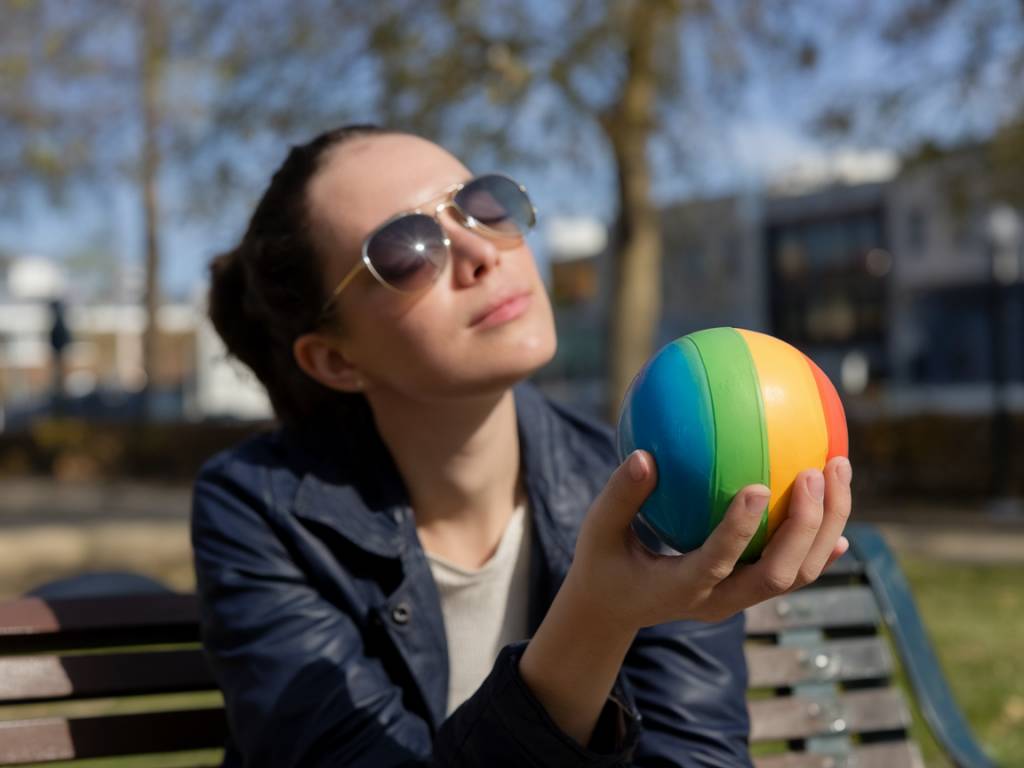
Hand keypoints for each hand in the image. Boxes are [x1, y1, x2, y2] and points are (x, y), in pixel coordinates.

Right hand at [565, 450, 852, 629]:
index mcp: (680, 588)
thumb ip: (620, 497)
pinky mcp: (748, 590)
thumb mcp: (598, 531)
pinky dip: (822, 545)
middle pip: (778, 575)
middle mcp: (719, 600)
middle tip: (816, 471)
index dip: (740, 529)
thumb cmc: (605, 563)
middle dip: (806, 525)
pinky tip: (839, 516)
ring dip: (826, 527)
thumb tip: (644, 454)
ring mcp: (739, 599)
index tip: (759, 486)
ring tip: (837, 470)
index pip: (716, 562)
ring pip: (798, 574)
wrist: (615, 609)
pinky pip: (795, 570)